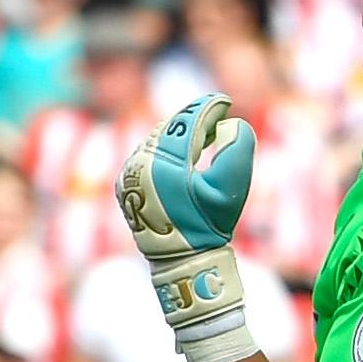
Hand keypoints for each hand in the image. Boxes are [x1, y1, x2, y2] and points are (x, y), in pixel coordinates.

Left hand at [116, 94, 255, 330]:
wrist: (181, 259)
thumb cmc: (209, 224)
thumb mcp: (231, 188)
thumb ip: (237, 150)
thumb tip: (231, 123)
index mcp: (165, 161)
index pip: (189, 124)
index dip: (209, 108)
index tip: (225, 102)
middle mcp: (140, 163)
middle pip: (171, 127)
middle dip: (195, 118)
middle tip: (216, 113)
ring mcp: (128, 173)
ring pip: (157, 139)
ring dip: (181, 132)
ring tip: (203, 132)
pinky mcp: (125, 183)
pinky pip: (146, 153)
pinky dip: (165, 147)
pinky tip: (184, 151)